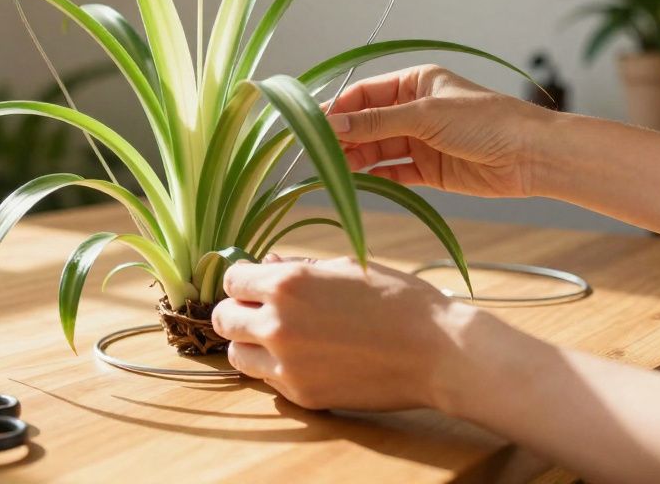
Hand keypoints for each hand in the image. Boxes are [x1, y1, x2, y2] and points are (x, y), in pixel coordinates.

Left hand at [212, 256, 480, 410]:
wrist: (437, 351)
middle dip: (238, 311)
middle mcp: (277, 324)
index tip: (258, 285)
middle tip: (260, 312)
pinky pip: (267, 380)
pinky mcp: (302, 395)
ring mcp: (287, 364)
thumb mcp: (345, 266)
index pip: (232, 280)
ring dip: (250, 344)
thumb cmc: (396, 299)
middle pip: (223, 319)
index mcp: (287, 284)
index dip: (245, 281)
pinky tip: (306, 358)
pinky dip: (276, 369)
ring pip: (236, 354)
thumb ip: (298, 268)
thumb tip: (268, 265)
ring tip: (280, 338)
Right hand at [326, 64, 556, 197]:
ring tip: (332, 169)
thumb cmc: (486, 121)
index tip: (313, 125)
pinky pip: (393, 172)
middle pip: (367, 123)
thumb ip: (376, 122)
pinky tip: (357, 182)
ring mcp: (421, 141)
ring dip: (356, 158)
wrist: (531, 156)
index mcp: (415, 83)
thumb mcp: (425, 115)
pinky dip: (375, 177)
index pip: (365, 93)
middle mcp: (415, 110)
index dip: (338, 108)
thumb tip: (332, 123)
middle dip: (344, 136)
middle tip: (317, 151)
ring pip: (377, 149)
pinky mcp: (429, 170)